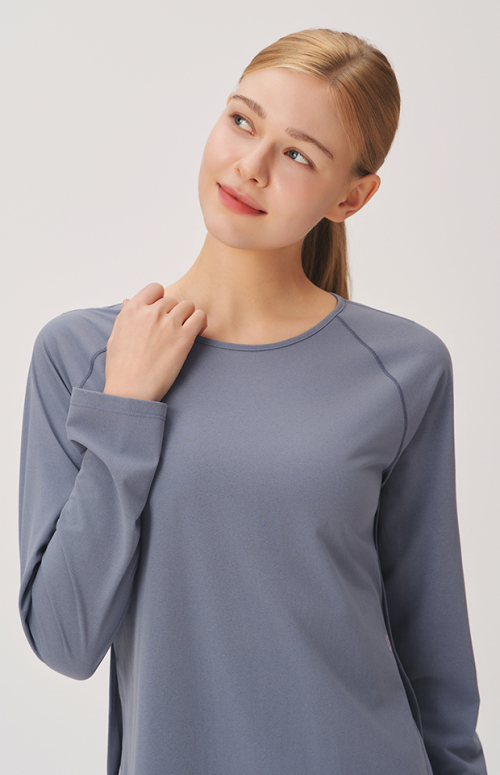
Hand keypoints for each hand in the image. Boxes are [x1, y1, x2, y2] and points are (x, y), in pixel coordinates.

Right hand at [103, 282, 206, 401]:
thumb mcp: (115, 337)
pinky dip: (200, 322)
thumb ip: (125, 316)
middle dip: (173, 312)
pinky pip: (200, 317)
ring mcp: (168, 324)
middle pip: (172, 299)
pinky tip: (195, 332)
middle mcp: (151, 313)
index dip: (160, 299)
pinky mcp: (183, 338)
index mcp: (132, 310)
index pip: (154, 289)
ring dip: (187, 316)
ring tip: (184, 330)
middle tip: (171, 329)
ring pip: (188, 305)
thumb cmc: (121, 368)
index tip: (161, 312)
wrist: (131, 390)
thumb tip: (129, 301)